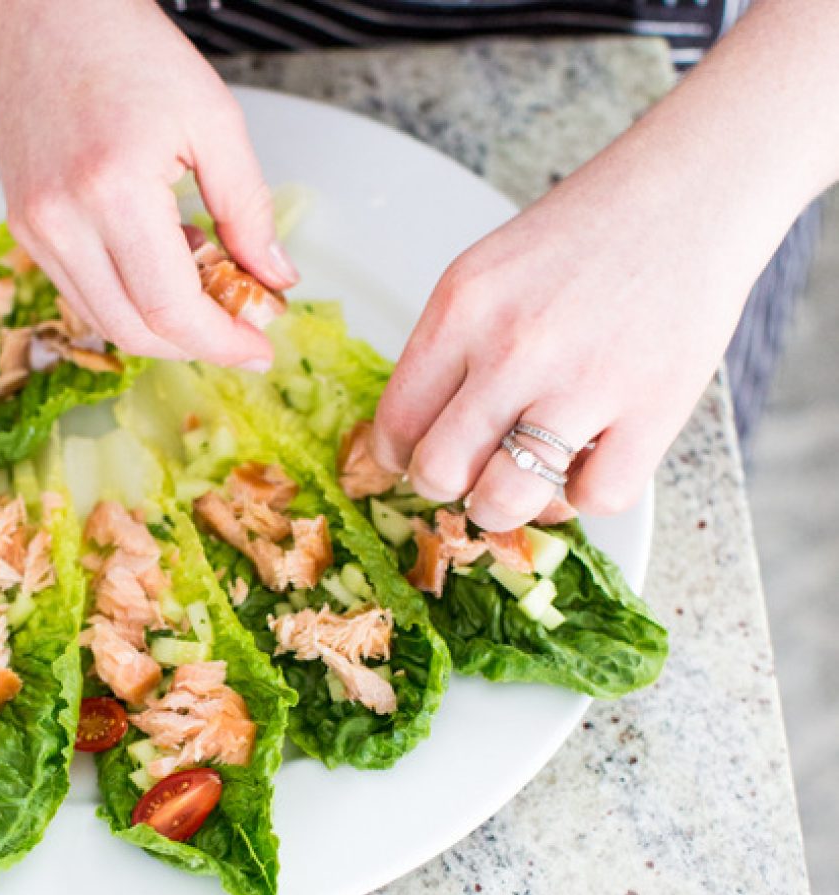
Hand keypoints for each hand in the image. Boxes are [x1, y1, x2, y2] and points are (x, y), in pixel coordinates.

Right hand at [0, 0, 296, 366]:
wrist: (48, 12)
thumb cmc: (127, 48)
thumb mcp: (214, 121)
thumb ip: (249, 209)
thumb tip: (276, 277)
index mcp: (113, 189)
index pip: (170, 308)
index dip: (220, 342)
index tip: (258, 348)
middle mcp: (62, 220)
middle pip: (135, 330)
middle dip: (195, 344)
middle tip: (240, 331)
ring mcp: (35, 229)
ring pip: (105, 321)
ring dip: (163, 325)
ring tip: (202, 283)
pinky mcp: (25, 228)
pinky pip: (82, 293)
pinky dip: (129, 299)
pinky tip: (161, 263)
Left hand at [370, 0, 838, 529]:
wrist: (690, 194)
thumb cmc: (582, 238)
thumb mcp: (485, 274)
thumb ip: (446, 350)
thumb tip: (412, 438)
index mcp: (461, 310)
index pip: (395, 422)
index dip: (397, 456)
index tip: (412, 458)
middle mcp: (514, 348)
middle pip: (439, 472)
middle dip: (445, 487)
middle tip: (467, 473)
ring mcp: (584, 381)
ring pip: (504, 500)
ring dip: (504, 508)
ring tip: (518, 485)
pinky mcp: (654, 409)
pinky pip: (593, 498)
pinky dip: (586, 495)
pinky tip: (586, 462)